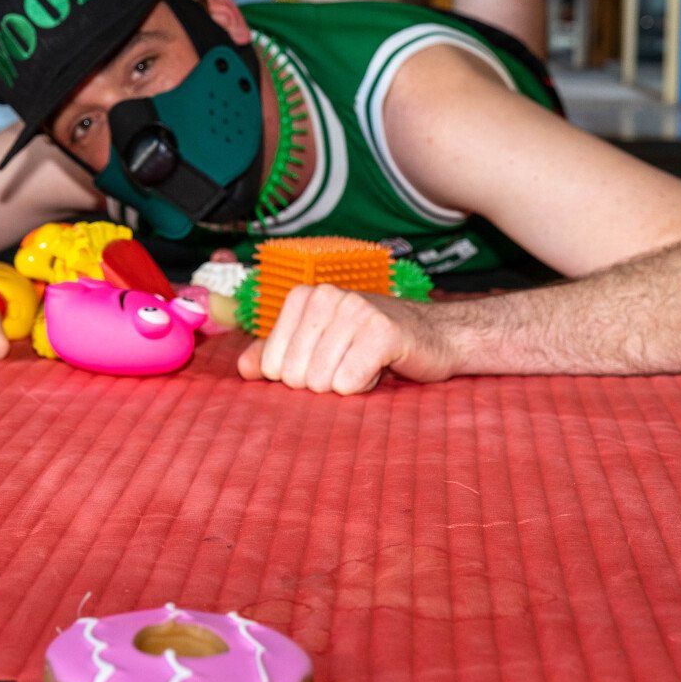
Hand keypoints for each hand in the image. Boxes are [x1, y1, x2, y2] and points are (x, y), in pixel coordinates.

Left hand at [237, 286, 456, 394]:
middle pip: (295, 376)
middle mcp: (327, 295)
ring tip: (366, 362)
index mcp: (304, 296)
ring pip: (322, 382)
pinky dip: (365, 386)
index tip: (327, 360)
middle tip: (350, 363)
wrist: (436, 335)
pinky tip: (381, 366)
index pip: (272, 364)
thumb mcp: (318, 345)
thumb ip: (276, 355)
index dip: (298, 377)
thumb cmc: (371, 343)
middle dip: (323, 383)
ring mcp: (355, 310)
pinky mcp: (382, 332)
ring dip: (347, 384)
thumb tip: (244, 369)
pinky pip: (350, 383)